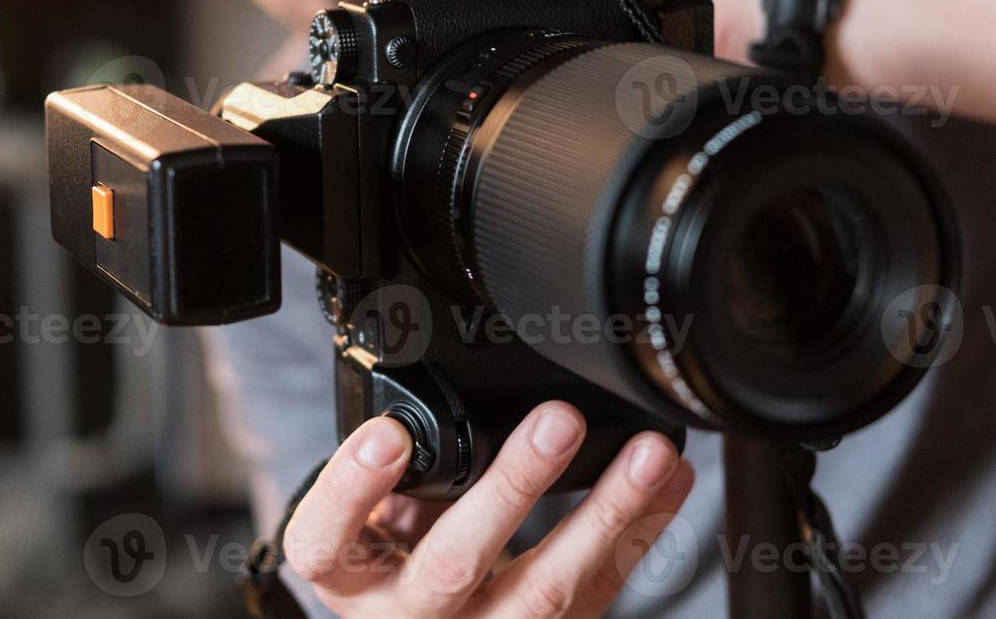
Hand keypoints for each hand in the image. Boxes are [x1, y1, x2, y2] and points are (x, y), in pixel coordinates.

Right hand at [281, 401, 695, 617]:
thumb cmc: (392, 570)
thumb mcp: (370, 528)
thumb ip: (391, 481)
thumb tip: (419, 402)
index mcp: (349, 578)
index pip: (326, 542)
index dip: (354, 490)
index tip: (389, 435)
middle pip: (455, 565)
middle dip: (514, 489)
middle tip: (556, 423)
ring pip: (547, 592)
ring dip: (607, 515)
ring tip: (648, 455)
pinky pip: (600, 593)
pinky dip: (641, 530)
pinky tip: (669, 481)